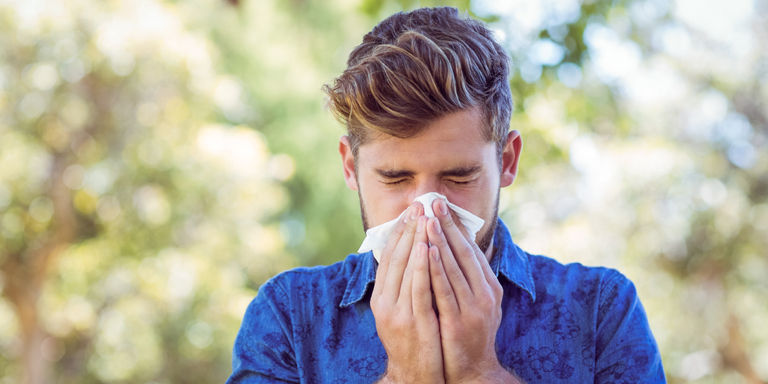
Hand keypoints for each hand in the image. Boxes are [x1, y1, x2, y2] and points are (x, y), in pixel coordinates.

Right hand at [371, 203, 444, 383]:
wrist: (415, 378)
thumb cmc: (413, 342)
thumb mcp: (401, 312)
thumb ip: (403, 286)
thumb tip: (410, 257)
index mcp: (381, 297)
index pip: (389, 257)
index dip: (400, 232)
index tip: (411, 210)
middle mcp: (385, 302)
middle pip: (396, 258)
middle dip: (409, 229)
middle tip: (419, 205)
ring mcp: (398, 313)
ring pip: (406, 269)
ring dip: (416, 240)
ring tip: (424, 218)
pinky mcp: (414, 322)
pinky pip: (419, 289)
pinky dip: (421, 267)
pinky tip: (428, 248)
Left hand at [425, 198, 515, 383]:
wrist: (472, 371)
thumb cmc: (467, 333)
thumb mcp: (473, 302)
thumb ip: (465, 278)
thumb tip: (450, 248)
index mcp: (489, 286)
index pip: (470, 248)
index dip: (455, 225)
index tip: (441, 205)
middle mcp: (485, 293)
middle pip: (463, 252)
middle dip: (447, 225)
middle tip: (433, 202)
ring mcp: (474, 307)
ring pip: (454, 267)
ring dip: (440, 241)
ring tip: (427, 219)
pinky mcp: (460, 321)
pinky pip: (445, 290)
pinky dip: (435, 269)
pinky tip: (426, 252)